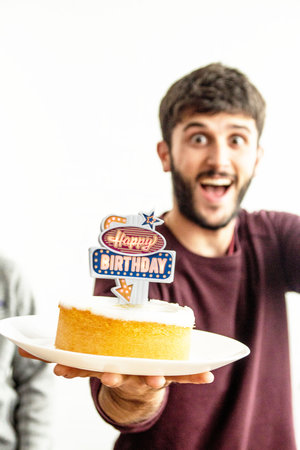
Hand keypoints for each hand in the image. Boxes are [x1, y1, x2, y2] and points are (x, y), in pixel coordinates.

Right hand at [19, 346, 213, 423]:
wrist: (137, 384)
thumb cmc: (114, 365)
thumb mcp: (89, 362)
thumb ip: (64, 357)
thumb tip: (19, 346)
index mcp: (107, 370)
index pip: (89, 371)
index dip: (76, 373)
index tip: (61, 373)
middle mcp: (128, 376)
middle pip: (120, 377)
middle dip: (115, 376)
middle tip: (110, 374)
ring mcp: (149, 375)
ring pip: (152, 377)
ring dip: (157, 377)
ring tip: (157, 376)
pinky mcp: (170, 374)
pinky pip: (184, 376)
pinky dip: (195, 376)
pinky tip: (208, 375)